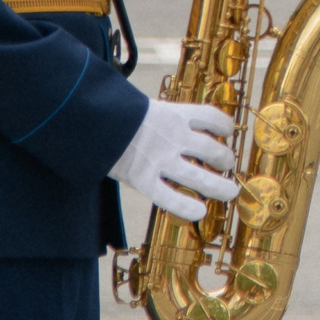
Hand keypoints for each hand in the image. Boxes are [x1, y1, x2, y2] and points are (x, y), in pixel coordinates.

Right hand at [106, 98, 238, 221]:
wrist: (91, 119)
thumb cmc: (117, 114)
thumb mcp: (147, 107)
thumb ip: (166, 117)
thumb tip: (184, 125)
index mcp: (174, 115)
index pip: (211, 117)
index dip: (225, 126)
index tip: (228, 133)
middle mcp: (173, 137)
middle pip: (212, 150)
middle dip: (226, 160)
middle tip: (228, 167)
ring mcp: (160, 160)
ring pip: (199, 177)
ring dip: (219, 186)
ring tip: (229, 191)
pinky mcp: (143, 179)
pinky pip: (169, 198)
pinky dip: (186, 207)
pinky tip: (199, 212)